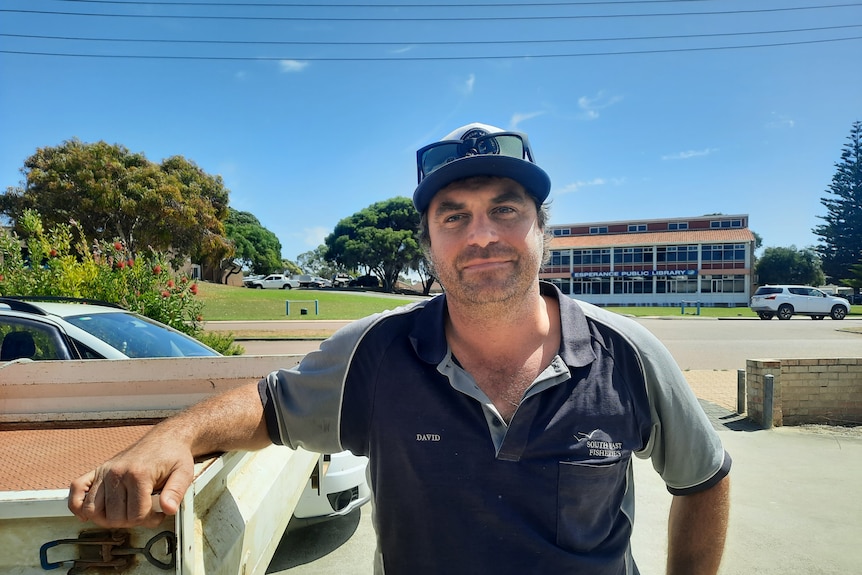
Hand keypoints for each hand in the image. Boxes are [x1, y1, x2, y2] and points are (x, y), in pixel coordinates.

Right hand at [68, 437, 194, 527]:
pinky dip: (79, 505)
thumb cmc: (174, 456)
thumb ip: (176, 492)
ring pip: (93, 511)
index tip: (158, 512)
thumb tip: (168, 509)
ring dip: (109, 518)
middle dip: (132, 521)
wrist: (165, 438)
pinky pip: (76, 491)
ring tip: (127, 510)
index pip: (135, 515)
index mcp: (138, 474)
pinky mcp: (97, 470)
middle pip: (114, 517)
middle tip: (145, 510)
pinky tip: (93, 511)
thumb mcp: (184, 473)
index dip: (149, 520)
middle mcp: (116, 473)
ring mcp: (104, 471)